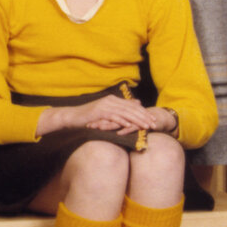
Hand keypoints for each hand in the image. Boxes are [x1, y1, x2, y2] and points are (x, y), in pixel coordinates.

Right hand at [44, 96, 169, 134]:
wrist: (71, 117)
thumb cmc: (88, 117)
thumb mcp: (105, 112)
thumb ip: (120, 108)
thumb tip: (137, 103)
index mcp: (112, 99)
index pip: (132, 106)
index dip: (144, 112)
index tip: (153, 119)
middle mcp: (110, 100)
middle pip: (131, 108)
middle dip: (144, 116)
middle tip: (154, 123)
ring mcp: (105, 105)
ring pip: (125, 113)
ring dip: (137, 120)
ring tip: (147, 126)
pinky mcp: (99, 112)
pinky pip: (114, 117)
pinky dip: (123, 121)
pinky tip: (130, 126)